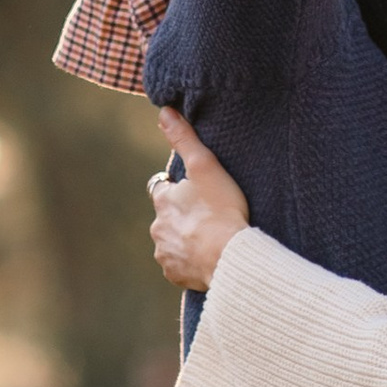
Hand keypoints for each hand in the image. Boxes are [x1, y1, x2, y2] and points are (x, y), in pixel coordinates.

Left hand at [149, 108, 249, 288]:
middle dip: (183, 216)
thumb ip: (183, 138)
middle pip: (168, 217)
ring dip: (186, 239)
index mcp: (162, 200)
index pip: (165, 189)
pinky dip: (190, 261)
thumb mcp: (205, 166)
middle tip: (210, 216)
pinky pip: (180, 266)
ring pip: (173, 241)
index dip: (180, 189)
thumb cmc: (221, 210)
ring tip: (212, 238)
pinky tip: (209, 257)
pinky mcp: (174, 274)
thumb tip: (163, 111)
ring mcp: (165, 253)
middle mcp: (157, 228)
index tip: (198, 193)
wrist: (230, 256)